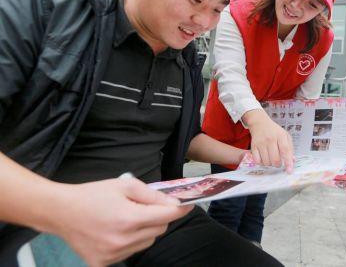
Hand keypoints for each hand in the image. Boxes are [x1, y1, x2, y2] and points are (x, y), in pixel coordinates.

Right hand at [43, 178, 191, 266]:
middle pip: (159, 230)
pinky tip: (115, 231)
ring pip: (146, 242)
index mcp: (128, 219)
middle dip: (158, 218)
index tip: (187, 204)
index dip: (180, 209)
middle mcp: (122, 240)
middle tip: (144, 207)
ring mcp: (113, 255)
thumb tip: (174, 204)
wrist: (61, 211)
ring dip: (144, 231)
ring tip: (126, 218)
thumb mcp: (125, 184)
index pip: (167, 217)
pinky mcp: (103, 263)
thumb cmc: (93, 194)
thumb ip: (152, 195)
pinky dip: (130, 242)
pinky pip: (130, 252)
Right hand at [244, 110, 293, 172]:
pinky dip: (262, 163)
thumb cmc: (274, 131)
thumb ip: (290, 148)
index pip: (285, 151)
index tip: (289, 171)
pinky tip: (264, 158)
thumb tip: (292, 161)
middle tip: (278, 161)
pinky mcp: (253, 146)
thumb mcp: (285, 136)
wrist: (260, 123)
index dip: (288, 162)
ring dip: (270, 164)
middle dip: (278, 164)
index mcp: (280, 136)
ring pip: (266, 162)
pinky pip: (258, 161)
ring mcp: (261, 143)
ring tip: (271, 158)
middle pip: (275, 159)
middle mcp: (270, 139)